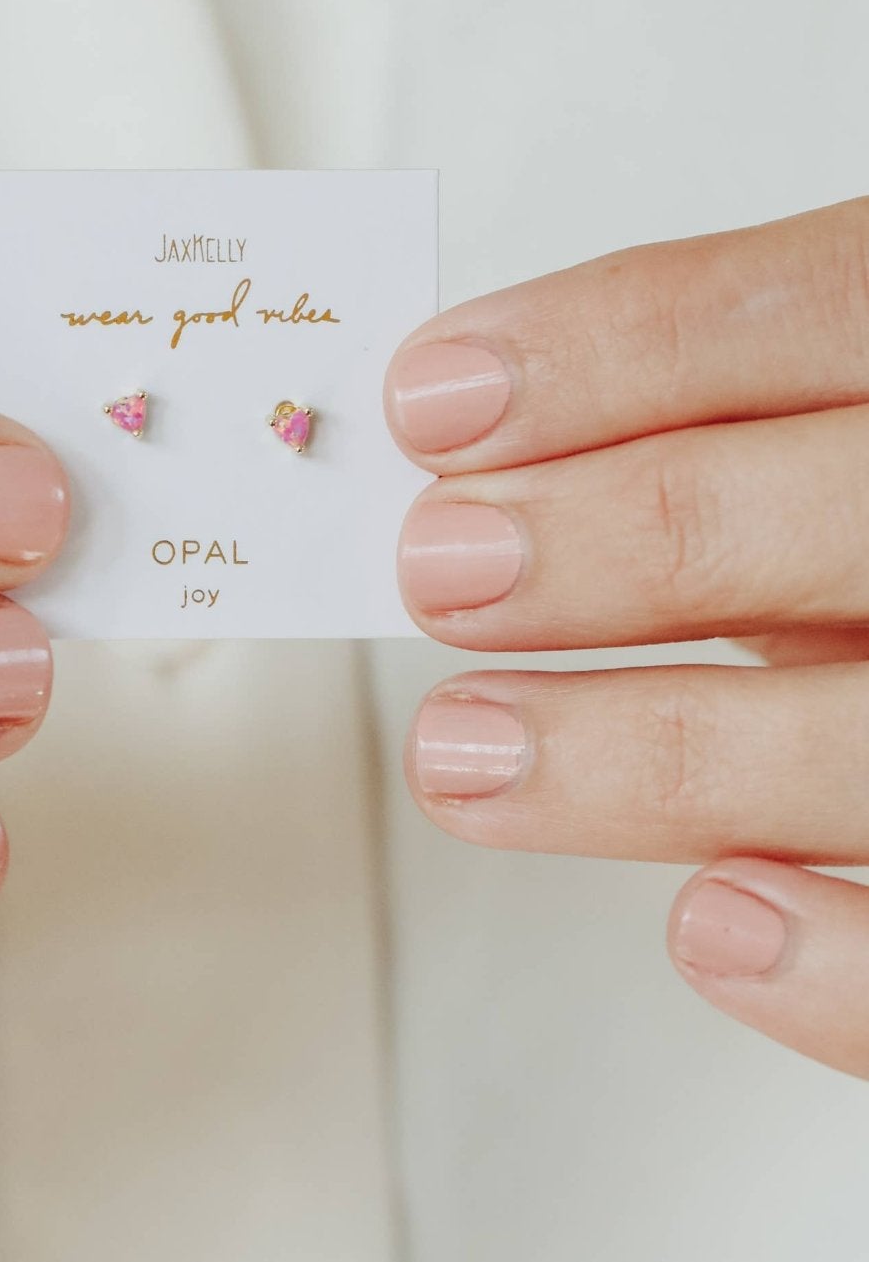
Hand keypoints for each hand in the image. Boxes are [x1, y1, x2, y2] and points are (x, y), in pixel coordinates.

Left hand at [385, 196, 868, 1077]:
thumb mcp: (820, 440)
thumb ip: (704, 435)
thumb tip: (463, 468)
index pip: (814, 306)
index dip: (614, 351)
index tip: (433, 402)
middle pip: (847, 512)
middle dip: (620, 541)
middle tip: (438, 566)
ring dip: (653, 755)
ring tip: (467, 754)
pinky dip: (835, 956)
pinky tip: (709, 919)